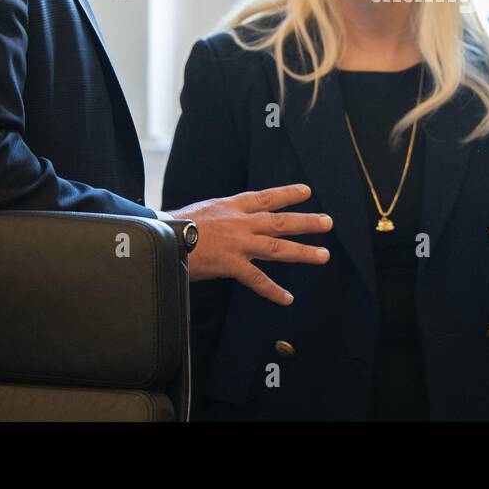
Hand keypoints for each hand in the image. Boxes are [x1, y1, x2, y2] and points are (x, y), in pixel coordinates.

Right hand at [167, 184, 332, 302]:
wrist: (160, 235)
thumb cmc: (172, 224)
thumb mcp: (201, 210)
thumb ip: (219, 216)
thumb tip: (223, 221)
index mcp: (232, 206)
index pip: (265, 197)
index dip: (287, 194)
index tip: (307, 191)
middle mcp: (240, 222)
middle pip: (280, 221)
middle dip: (307, 222)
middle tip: (328, 222)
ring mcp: (238, 243)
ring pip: (278, 247)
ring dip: (303, 252)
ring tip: (323, 255)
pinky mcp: (231, 264)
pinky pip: (257, 279)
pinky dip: (273, 290)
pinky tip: (287, 298)